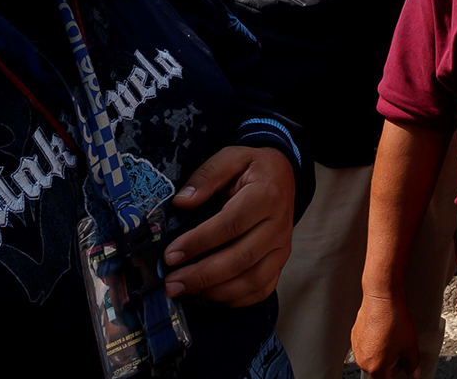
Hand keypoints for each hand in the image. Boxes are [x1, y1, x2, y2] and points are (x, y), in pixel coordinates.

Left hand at [163, 146, 295, 305]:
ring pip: (253, 280)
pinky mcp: (281, 262)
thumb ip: (207, 176)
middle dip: (203, 275)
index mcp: (266, 195)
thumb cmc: (253, 168)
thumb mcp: (231, 157)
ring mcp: (282, 247)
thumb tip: (181, 202)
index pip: (231, 224)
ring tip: (186, 290)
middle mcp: (278, 225)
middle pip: (242, 258)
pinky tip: (210, 295)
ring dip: (217, 291)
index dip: (199, 242)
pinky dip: (236, 299)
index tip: (171, 255)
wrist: (285, 175)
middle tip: (172, 283)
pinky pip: (262, 289)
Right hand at [351, 291, 420, 378]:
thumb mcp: (410, 345)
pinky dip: (374, 341)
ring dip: (381, 351)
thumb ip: (412, 364)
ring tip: (391, 335)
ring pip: (371, 357)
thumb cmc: (394, 319)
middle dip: (390, 361)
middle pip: (378, 369)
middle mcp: (362, 360)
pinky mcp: (354, 336)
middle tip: (400, 345)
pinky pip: (365, 345)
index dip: (397, 370)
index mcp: (376, 367)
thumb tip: (413, 373)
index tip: (402, 363)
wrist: (381, 298)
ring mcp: (356, 348)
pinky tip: (382, 330)